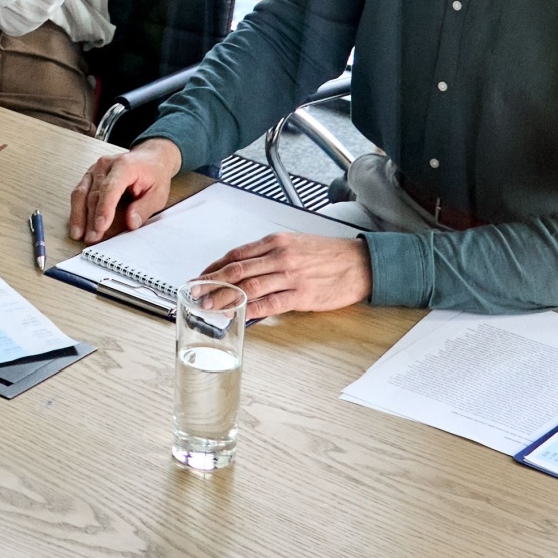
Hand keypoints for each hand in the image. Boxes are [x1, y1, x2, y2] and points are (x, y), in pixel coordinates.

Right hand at [68, 141, 182, 242]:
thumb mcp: (159, 193)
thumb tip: (131, 222)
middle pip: (94, 194)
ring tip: (78, 234)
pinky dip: (77, 210)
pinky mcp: (89, 177)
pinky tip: (77, 225)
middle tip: (92, 238)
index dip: (104, 208)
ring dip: (79, 216)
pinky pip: (79, 193)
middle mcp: (105, 165)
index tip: (101, 226)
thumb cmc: (153, 175)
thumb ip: (145, 207)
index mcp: (124, 165)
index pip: (110, 188)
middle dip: (91, 218)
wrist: (149, 158)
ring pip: (81, 194)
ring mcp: (94, 170)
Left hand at [201, 232, 371, 320]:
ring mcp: (290, 276)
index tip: (201, 277)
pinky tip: (238, 315)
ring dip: (225, 299)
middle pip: (236, 271)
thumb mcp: (295, 244)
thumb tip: (245, 268)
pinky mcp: (301, 295)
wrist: (360, 263)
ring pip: (248, 287)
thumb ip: (270, 254)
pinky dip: (250, 310)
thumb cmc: (329, 254)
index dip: (214, 267)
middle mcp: (279, 257)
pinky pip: (270, 303)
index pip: (235, 255)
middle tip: (197, 294)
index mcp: (275, 243)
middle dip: (212, 284)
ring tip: (211, 307)